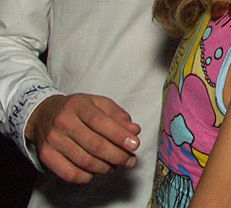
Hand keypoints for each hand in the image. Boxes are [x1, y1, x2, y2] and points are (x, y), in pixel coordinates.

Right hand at [25, 94, 140, 183]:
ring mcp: (53, 140)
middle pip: (94, 144)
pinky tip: (96, 172)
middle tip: (130, 161)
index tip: (135, 144)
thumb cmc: (78, 109)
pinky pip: (69, 173)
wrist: (44, 114)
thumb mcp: (98, 103)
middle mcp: (64, 122)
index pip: (101, 122)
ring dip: (105, 167)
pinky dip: (87, 176)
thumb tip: (134, 131)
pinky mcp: (46, 156)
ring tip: (117, 166)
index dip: (120, 135)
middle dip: (117, 155)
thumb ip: (118, 116)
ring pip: (84, 161)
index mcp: (79, 105)